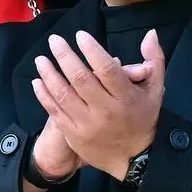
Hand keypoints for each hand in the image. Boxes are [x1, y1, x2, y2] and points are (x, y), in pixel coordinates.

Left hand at [32, 30, 164, 180]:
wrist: (132, 159)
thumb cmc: (143, 118)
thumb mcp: (155, 91)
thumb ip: (154, 61)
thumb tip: (150, 33)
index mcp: (126, 98)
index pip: (108, 70)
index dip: (92, 51)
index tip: (80, 35)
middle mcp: (106, 111)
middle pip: (81, 80)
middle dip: (65, 56)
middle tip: (55, 40)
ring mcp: (87, 124)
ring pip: (64, 95)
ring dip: (49, 74)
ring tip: (40, 59)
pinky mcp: (73, 134)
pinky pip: (54, 111)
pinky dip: (43, 95)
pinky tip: (37, 81)